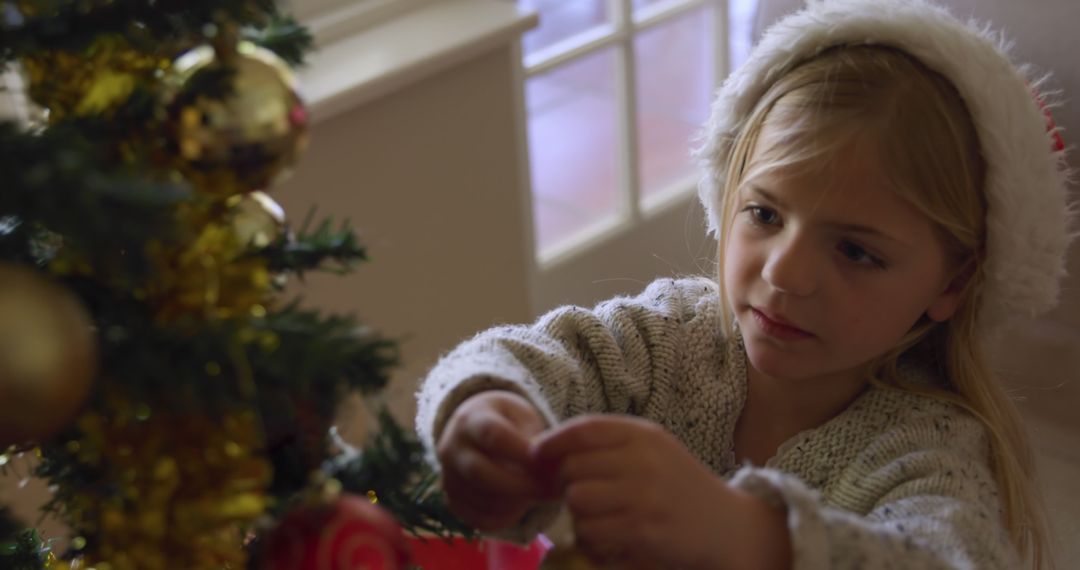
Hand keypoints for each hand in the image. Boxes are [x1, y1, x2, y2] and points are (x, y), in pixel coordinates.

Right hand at [436, 390, 547, 530]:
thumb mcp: (522, 417)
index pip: (492, 435)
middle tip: (548, 490)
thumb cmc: (507, 422)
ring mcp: (448, 476)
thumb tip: (545, 468)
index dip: (519, 450)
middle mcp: (451, 448)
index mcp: (470, 419)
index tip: (543, 461)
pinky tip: (521, 506)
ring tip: (538, 496)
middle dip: (518, 485)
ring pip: (480, 499)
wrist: (476, 432)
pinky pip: (478, 518)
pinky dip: (504, 518)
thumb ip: (534, 438)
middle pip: (480, 473)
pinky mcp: (453, 500)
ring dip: (515, 503)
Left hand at [531, 414, 733, 569]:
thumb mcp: (652, 451)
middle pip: (573, 467)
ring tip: (597, 516)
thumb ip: (608, 445)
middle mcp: (644, 459)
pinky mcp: (643, 529)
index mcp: (643, 434)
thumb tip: (547, 450)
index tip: (537, 455)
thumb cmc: (680, 487)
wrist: (728, 526)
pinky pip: (591, 531)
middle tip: (576, 495)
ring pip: (577, 499)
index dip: (552, 442)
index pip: (583, 429)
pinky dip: (590, 538)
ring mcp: (644, 495)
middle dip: (565, 484)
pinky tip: (607, 536)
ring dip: (577, 513)